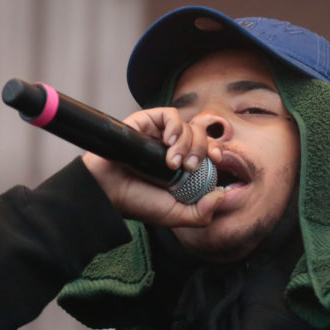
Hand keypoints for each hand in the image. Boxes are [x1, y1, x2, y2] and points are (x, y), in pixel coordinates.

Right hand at [82, 107, 224, 226]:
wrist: (109, 192)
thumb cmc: (139, 203)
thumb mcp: (176, 215)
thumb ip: (201, 213)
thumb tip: (221, 195)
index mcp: (183, 165)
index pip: (207, 149)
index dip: (215, 150)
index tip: (216, 160)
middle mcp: (173, 147)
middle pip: (201, 135)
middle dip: (201, 150)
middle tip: (189, 167)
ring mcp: (160, 134)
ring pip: (188, 125)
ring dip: (186, 143)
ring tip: (172, 162)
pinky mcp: (147, 122)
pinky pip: (169, 114)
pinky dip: (175, 126)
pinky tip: (168, 142)